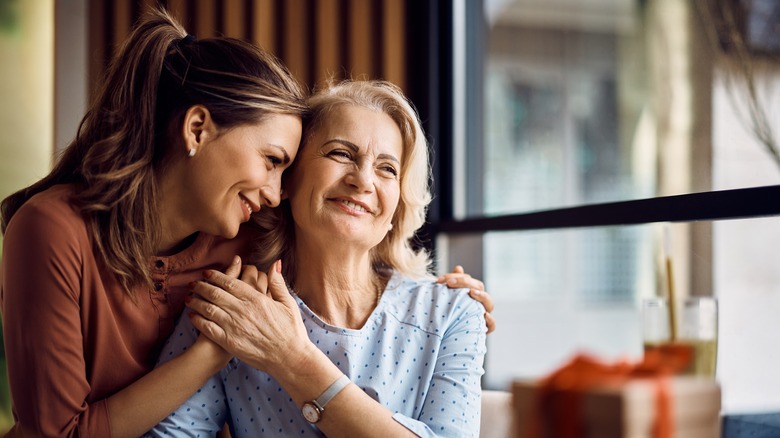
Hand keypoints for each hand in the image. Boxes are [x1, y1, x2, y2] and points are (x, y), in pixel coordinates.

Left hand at [186, 259, 311, 374]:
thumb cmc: (291, 330)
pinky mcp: (229, 342)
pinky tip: (192, 316)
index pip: (230, 283)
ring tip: (188, 298)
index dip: (215, 276)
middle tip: (193, 283)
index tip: (207, 273)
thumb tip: (275, 263)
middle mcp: (242, 310)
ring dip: (196, 301)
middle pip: (215, 293)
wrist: (289, 357)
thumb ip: (278, 283)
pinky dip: (198, 320)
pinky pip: (208, 328)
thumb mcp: (288, 303)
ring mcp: (234, 326)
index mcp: (256, 299)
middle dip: (201, 286)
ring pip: (208, 309)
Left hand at [437, 265, 495, 333]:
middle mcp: (478, 303)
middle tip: (449, 284)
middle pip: (479, 287)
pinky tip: (484, 315)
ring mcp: (482, 315)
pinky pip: (492, 325)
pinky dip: (490, 320)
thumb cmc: (447, 315)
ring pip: (489, 303)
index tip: (440, 280)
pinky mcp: (483, 329)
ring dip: (481, 296)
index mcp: (471, 293)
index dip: (456, 277)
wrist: (446, 338)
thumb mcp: (447, 299)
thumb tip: (459, 268)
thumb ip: (452, 283)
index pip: (468, 280)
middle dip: (464, 282)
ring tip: (471, 293)